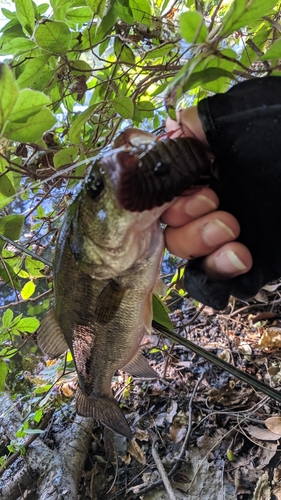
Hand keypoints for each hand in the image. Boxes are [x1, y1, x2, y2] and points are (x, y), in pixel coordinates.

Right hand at [162, 108, 252, 278]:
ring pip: (188, 254)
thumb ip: (205, 121)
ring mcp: (232, 235)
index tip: (199, 189)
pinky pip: (215, 280)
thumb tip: (174, 129)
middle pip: (172, 227)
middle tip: (218, 207)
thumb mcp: (248, 117)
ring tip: (233, 232)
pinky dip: (218, 274)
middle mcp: (216, 202)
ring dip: (200, 245)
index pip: (167, 192)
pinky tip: (241, 258)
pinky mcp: (251, 262)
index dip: (170, 197)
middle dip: (187, 222)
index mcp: (211, 169)